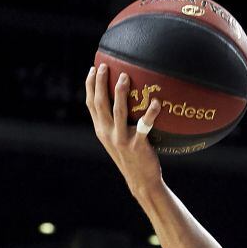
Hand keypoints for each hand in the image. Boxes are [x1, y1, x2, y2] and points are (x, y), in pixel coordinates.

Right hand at [84, 64, 163, 195]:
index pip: (91, 104)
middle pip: (100, 103)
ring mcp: (121, 139)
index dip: (90, 86)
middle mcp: (107, 133)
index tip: (92, 68)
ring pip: (117, 111)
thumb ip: (118, 123)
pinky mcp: (137, 145)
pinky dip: (150, 113)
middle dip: (100, 82)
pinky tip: (157, 102)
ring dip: (120, 92)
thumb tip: (126, 102)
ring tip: (125, 76)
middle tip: (105, 65)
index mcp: (101, 130)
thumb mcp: (119, 140)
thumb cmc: (134, 158)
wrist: (141, 181)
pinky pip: (144, 126)